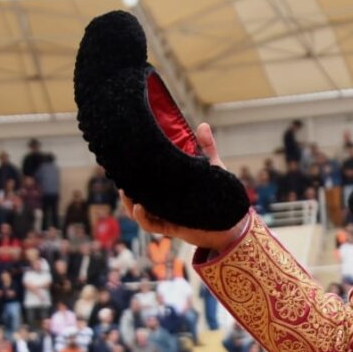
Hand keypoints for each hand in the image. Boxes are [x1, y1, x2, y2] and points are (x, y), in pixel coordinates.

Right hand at [121, 123, 247, 252]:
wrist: (233, 222)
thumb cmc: (221, 194)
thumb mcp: (213, 169)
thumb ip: (207, 149)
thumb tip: (202, 125)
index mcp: (170, 186)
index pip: (146, 178)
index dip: (132, 171)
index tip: (121, 160)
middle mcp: (164, 201)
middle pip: (136, 195)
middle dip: (125, 186)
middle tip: (119, 174)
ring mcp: (166, 214)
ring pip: (138, 210)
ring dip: (129, 202)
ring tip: (126, 191)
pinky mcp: (171, 227)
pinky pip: (151, 225)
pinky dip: (143, 217)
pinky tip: (139, 207)